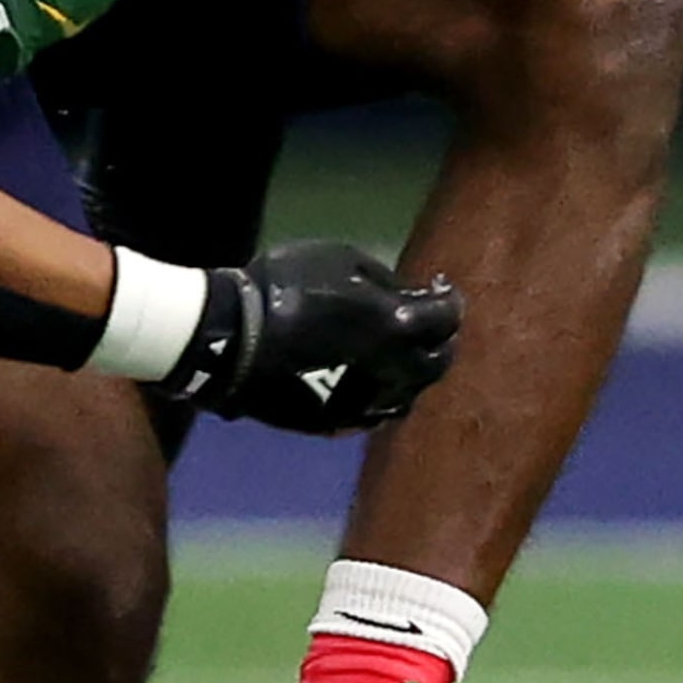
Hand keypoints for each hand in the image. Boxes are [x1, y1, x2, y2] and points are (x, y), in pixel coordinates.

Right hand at [158, 241, 461, 434]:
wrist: (233, 340)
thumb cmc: (288, 287)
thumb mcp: (342, 260)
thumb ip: (386, 281)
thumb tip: (411, 295)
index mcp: (400, 328)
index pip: (448, 317)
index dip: (449, 300)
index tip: (440, 286)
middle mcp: (395, 372)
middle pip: (437, 363)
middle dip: (440, 341)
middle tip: (429, 322)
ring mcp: (367, 404)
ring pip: (408, 395)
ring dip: (411, 372)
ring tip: (398, 351)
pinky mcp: (339, 423)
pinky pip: (374, 412)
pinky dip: (381, 393)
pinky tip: (368, 376)